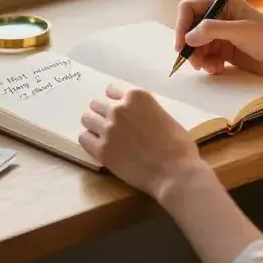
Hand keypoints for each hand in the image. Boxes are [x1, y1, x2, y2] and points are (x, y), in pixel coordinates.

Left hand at [79, 84, 201, 197]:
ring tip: (103, 137)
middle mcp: (119, 108)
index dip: (115, 103)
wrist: (175, 172)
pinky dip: (90, 142)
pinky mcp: (101, 149)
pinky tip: (99, 148)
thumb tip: (136, 116)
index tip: (119, 113)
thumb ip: (145, 111)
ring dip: (93, 126)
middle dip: (102, 114)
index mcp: (136, 97)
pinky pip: (83, 138)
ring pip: (87, 119)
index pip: (111, 91)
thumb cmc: (178, 146)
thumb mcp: (163, 116)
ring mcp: (108, 128)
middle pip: (96, 104)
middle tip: (111, 127)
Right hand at [175, 0, 262, 79]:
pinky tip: (217, 69)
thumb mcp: (240, 31)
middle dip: (190, 46)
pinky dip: (208, 64)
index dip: (182, 25)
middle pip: (190, 28)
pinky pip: (206, 56)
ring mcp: (222, 34)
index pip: (189, 8)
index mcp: (223, 2)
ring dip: (198, 57)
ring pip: (196, 44)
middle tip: (194, 63)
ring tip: (209, 68)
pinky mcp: (225, 50)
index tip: (181, 45)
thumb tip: (188, 37)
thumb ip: (212, 30)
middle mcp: (219, 15)